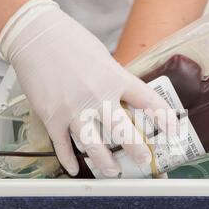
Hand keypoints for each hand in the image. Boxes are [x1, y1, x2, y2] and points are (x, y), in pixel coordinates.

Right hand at [0, 0, 176, 176]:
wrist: (35, 36)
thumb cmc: (69, 40)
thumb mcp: (103, 57)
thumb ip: (114, 79)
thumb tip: (123, 97)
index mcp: (115, 78)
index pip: (147, 100)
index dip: (164, 117)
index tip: (173, 130)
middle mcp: (98, 97)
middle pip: (123, 131)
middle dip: (137, 150)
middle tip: (144, 161)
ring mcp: (74, 110)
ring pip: (94, 145)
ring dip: (105, 163)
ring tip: (113, 172)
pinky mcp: (52, 117)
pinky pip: (63, 145)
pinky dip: (69, 160)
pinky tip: (75, 169)